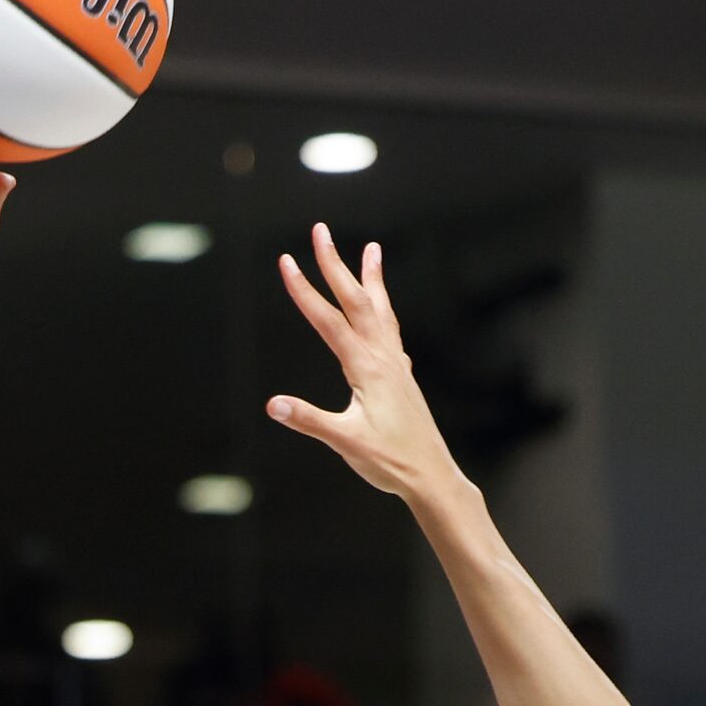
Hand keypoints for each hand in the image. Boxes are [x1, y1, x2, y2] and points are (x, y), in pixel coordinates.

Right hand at [266, 225, 462, 502]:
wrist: (432, 476)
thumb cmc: (391, 462)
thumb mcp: (346, 443)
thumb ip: (310, 421)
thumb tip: (273, 405)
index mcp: (366, 368)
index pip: (328, 321)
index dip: (304, 291)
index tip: (286, 261)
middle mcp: (384, 358)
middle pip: (356, 301)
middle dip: (334, 264)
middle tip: (320, 230)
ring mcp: (396, 365)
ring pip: (380, 310)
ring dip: (371, 278)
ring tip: (372, 249)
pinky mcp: (402, 376)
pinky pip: (390, 330)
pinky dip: (384, 309)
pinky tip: (382, 309)